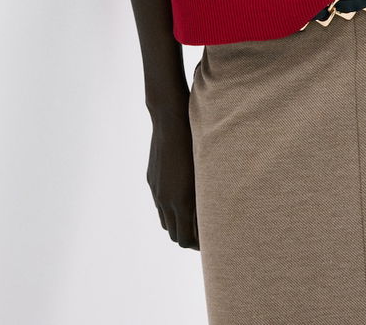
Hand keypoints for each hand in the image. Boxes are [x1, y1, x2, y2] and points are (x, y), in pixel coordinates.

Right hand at [146, 103, 199, 250]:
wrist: (171, 119)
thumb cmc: (196, 142)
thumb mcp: (205, 171)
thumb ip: (206, 197)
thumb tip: (213, 217)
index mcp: (180, 202)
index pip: (185, 240)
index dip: (198, 246)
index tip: (211, 243)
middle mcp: (165, 200)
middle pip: (174, 235)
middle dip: (188, 238)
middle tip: (205, 236)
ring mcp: (156, 190)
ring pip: (165, 221)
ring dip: (178, 225)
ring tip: (193, 220)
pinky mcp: (152, 180)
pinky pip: (159, 203)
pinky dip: (169, 209)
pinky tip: (181, 199)